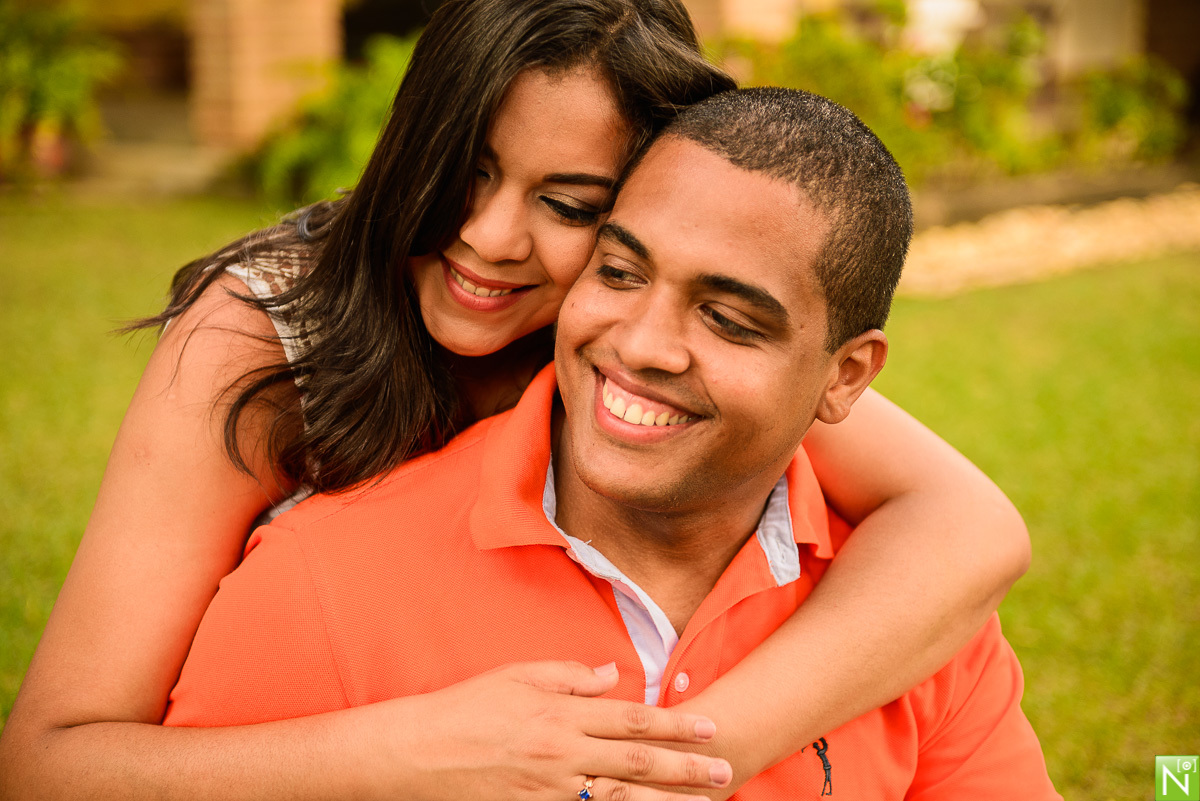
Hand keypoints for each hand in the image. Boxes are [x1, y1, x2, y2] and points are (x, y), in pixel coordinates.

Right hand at [374, 661, 732, 800]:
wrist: (419, 752)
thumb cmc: (467, 707)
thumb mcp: (518, 675)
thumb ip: (570, 675)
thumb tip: (612, 676)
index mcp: (563, 714)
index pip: (633, 719)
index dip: (676, 724)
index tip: (710, 727)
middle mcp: (565, 753)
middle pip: (638, 762)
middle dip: (687, 767)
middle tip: (726, 770)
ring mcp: (552, 789)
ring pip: (622, 797)